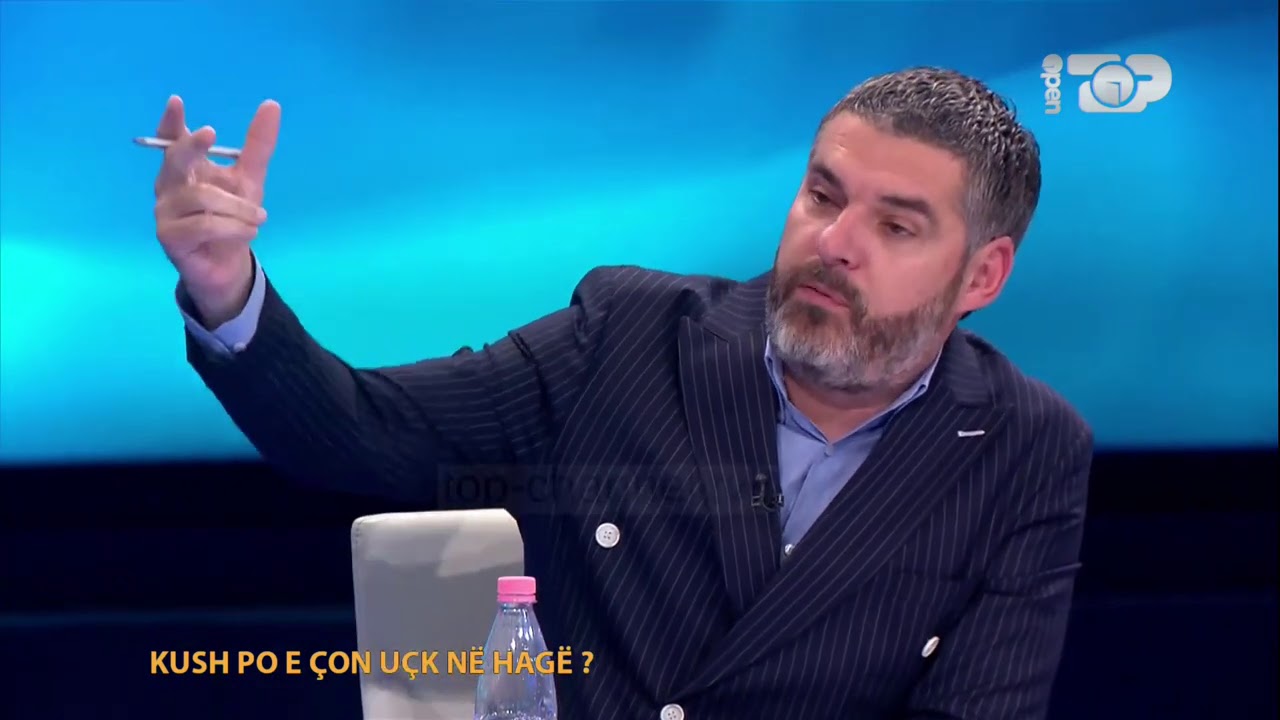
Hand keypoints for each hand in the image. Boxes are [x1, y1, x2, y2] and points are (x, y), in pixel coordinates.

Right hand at [153, 95, 279, 325]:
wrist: (230, 266)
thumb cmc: (234, 218)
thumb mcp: (250, 180)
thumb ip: (257, 146)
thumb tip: (272, 105)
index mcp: (186, 168)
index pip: (171, 140)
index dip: (171, 122)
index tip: (177, 102)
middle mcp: (169, 186)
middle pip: (175, 160)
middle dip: (192, 145)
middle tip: (212, 134)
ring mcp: (165, 211)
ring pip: (201, 197)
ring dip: (238, 207)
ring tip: (260, 218)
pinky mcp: (169, 236)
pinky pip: (203, 225)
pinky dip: (232, 227)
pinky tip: (247, 232)